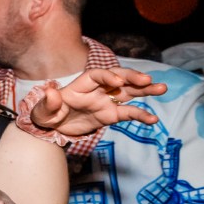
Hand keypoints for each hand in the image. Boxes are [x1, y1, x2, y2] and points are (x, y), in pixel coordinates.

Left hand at [31, 68, 164, 135]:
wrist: (53, 128)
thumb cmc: (46, 115)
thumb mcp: (41, 112)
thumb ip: (48, 103)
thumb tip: (51, 92)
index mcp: (81, 84)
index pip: (97, 75)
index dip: (108, 76)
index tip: (118, 82)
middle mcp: (97, 89)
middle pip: (119, 78)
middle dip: (132, 77)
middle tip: (147, 81)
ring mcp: (107, 101)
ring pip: (130, 91)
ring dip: (146, 89)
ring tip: (162, 88)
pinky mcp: (111, 114)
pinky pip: (128, 113)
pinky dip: (141, 115)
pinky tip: (153, 119)